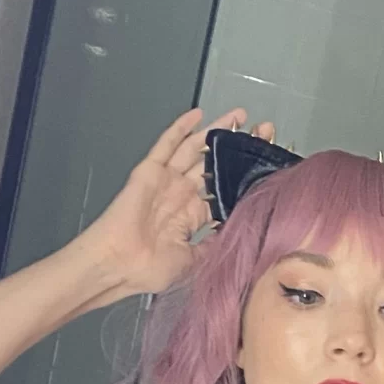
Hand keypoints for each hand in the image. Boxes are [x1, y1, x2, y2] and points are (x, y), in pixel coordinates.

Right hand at [87, 107, 274, 296]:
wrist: (119, 264)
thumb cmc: (149, 269)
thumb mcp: (194, 261)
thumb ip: (214, 246)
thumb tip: (238, 237)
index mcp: (192, 216)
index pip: (222, 189)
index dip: (241, 176)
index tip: (264, 164)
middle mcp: (181, 194)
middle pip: (213, 164)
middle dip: (235, 148)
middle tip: (260, 131)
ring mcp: (166, 181)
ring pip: (194, 148)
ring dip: (215, 131)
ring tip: (238, 116)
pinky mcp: (150, 171)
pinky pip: (167, 144)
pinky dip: (181, 128)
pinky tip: (198, 114)